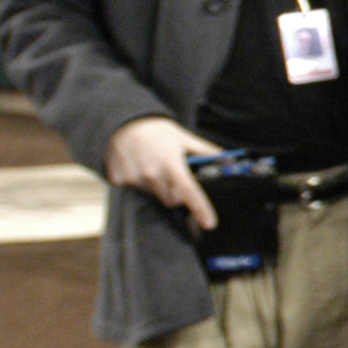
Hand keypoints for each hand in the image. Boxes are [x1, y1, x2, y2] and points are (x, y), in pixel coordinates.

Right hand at [106, 116, 223, 230]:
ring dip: (159, 188)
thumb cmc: (157, 130)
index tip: (209, 224)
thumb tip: (228, 159)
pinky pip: (135, 192)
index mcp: (171, 164)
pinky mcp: (119, 181)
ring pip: (154, 196)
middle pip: (172, 199)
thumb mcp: (184, 138)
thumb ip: (206, 151)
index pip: (190, 192)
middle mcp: (152, 174)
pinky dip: (140, 184)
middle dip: (178, 193)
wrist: (123, 123)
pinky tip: (139, 168)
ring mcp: (133, 178)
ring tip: (154, 167)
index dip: (201, 209)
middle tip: (174, 177)